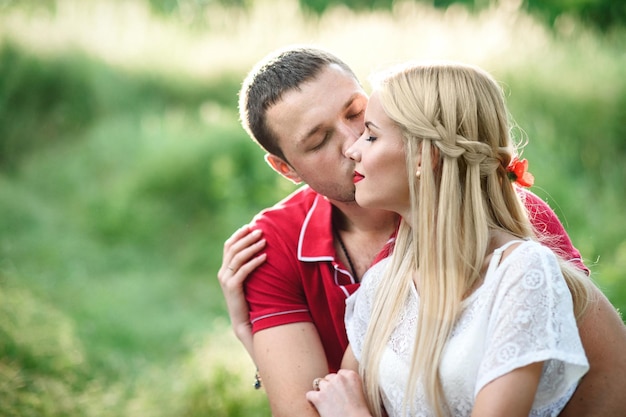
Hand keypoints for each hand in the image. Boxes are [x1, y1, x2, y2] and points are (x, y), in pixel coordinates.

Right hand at [217, 225, 265, 359]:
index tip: (249, 226)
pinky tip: (265, 257)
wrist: (244, 321)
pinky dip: (254, 262)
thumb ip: (248, 267)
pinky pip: (243, 271)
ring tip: (264, 241)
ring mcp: (226, 280)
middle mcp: (222, 273)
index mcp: (224, 269)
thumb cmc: (250, 299)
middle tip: (260, 231)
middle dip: (246, 238)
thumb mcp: (247, 280)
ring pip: (237, 258)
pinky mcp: (232, 288)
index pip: (228, 246)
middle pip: (232, 249)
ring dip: (252, 247)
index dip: (238, 235)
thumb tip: (261, 250)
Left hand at [306, 370, 371, 416]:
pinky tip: (318, 407)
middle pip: (329, 378)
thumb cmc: (359, 413)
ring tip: (326, 404)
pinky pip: (309, 395)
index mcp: (351, 376)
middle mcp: (339, 378)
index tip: (341, 393)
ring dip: (321, 392)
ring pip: (318, 384)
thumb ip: (348, 384)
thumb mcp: (358, 393)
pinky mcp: (319, 397)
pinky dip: (312, 401)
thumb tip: (335, 385)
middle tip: (334, 400)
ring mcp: (328, 387)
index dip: (338, 384)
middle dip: (330, 387)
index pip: (340, 373)